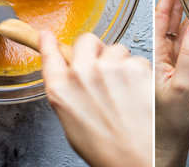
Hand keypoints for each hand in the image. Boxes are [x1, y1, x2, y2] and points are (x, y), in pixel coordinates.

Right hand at [40, 33, 150, 166]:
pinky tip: (140, 94)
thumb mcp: (72, 121)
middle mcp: (82, 74)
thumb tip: (69, 76)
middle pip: (87, 40)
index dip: (49, 42)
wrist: (136, 160)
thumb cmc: (105, 148)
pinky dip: (141, 73)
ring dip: (122, 62)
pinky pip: (138, 60)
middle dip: (96, 50)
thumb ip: (69, 92)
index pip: (49, 54)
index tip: (47, 35)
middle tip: (105, 67)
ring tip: (126, 91)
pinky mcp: (136, 68)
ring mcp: (110, 68)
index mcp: (60, 89)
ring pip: (117, 48)